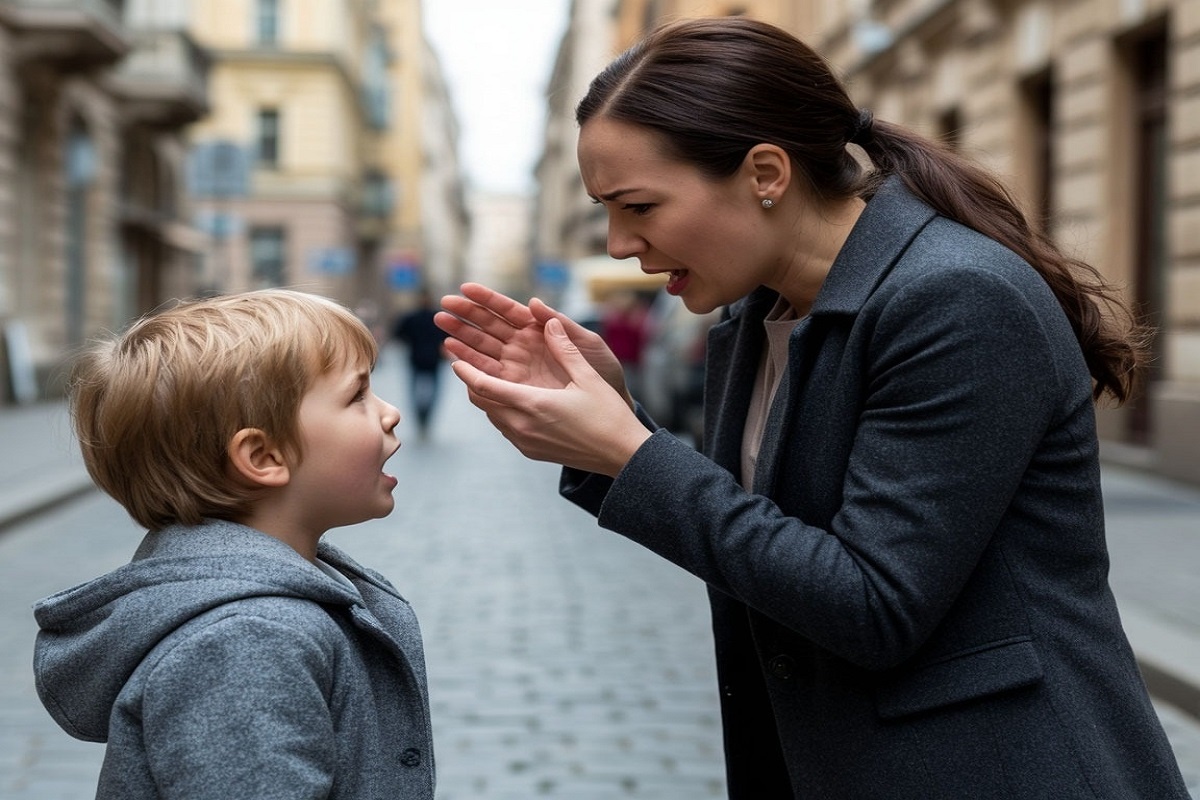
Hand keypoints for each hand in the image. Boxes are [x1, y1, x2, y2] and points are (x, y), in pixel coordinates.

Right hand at [436, 283, 631, 405]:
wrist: (611, 403)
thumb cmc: (604, 370)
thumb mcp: (588, 344)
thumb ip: (562, 325)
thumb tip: (534, 303)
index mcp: (540, 330)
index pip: (508, 310)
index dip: (487, 299)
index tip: (465, 288)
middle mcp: (524, 346)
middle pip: (489, 328)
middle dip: (465, 317)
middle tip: (442, 307)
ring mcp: (517, 367)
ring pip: (483, 350)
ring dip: (462, 340)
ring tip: (442, 330)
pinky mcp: (515, 389)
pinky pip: (488, 376)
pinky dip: (470, 366)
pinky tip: (454, 357)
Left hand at [450, 317, 651, 476]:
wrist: (621, 455)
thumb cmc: (607, 415)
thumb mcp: (586, 377)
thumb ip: (564, 348)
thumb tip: (548, 321)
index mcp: (533, 404)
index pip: (485, 386)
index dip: (466, 371)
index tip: (453, 359)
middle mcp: (523, 426)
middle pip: (482, 401)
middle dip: (471, 382)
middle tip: (464, 363)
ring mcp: (525, 442)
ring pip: (492, 416)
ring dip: (485, 397)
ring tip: (484, 379)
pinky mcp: (531, 452)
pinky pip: (505, 428)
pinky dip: (499, 411)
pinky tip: (509, 400)